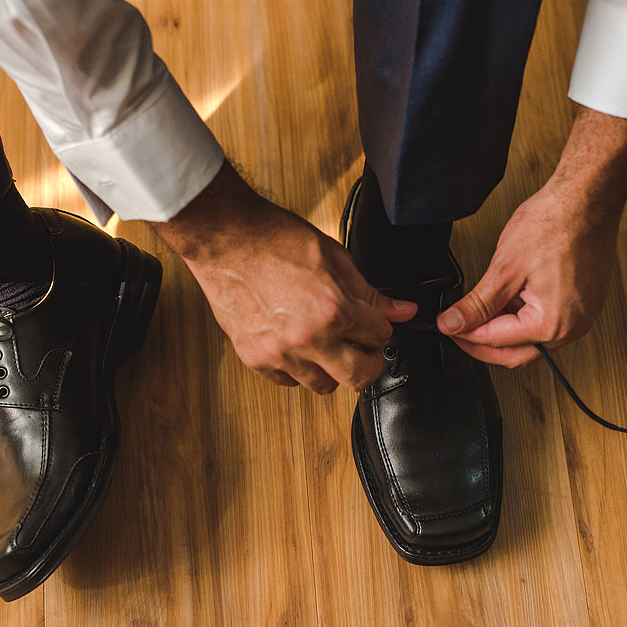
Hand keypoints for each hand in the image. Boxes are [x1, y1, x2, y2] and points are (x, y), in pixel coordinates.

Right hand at [151, 164, 415, 392]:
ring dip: (332, 368)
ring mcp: (279, 354)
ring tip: (326, 343)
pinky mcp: (255, 359)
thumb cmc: (274, 240)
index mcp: (333, 310)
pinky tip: (297, 345)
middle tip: (363, 347)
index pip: (379, 336)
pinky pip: (289, 381)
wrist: (225, 240)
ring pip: (323, 386)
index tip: (374, 323)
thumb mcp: (334, 258)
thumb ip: (368, 292)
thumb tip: (401, 311)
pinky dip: (299, 368)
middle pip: (358, 378)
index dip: (381, 327)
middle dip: (368, 362)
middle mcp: (308, 339)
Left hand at [436, 105, 626, 367]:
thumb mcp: (504, 269)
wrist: (587, 199)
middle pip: (516, 352)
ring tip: (477, 311)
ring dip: (502, 331)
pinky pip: (547, 322)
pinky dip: (522, 318)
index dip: (465, 335)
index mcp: (552, 324)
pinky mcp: (582, 304)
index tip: (447, 326)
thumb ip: (476, 304)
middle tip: (457, 328)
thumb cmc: (556, 225)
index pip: (497, 342)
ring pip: (531, 340)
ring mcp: (581, 317)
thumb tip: (453, 323)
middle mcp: (572, 328)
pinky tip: (505, 302)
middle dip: (482, 343)